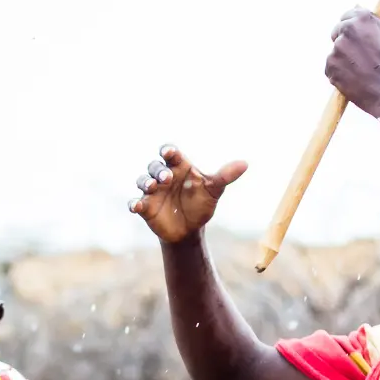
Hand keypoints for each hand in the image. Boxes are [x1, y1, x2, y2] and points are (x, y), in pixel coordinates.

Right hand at [130, 145, 248, 245]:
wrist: (190, 229)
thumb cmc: (201, 204)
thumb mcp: (214, 190)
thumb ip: (225, 176)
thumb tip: (245, 163)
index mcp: (179, 167)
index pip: (170, 153)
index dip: (168, 150)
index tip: (169, 152)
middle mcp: (163, 177)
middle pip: (155, 166)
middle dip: (158, 170)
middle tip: (167, 178)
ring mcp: (152, 192)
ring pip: (143, 180)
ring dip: (146, 181)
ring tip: (153, 186)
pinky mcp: (145, 207)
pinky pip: (135, 202)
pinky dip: (134, 203)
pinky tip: (136, 206)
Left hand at [324, 9, 379, 118]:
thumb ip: (372, 21)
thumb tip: (356, 6)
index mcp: (363, 19)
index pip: (347, 16)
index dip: (352, 27)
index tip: (354, 35)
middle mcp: (347, 30)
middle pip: (337, 31)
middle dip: (344, 41)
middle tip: (358, 57)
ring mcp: (337, 48)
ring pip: (335, 51)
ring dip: (343, 59)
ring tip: (361, 70)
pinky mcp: (330, 65)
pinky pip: (331, 67)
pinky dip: (339, 72)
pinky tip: (354, 79)